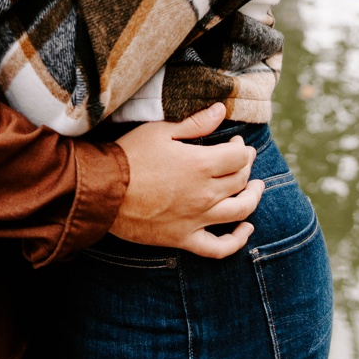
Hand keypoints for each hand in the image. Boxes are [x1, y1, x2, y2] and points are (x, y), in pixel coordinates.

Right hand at [112, 103, 263, 258]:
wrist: (102, 190)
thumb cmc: (128, 156)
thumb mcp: (159, 131)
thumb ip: (194, 123)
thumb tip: (220, 110)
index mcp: (201, 164)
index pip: (239, 157)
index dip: (242, 148)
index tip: (236, 144)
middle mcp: (206, 193)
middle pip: (241, 180)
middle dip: (246, 166)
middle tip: (243, 160)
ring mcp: (197, 218)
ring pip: (240, 211)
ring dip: (253, 198)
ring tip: (256, 189)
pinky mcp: (185, 237)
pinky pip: (219, 247)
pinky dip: (237, 241)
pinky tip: (245, 230)